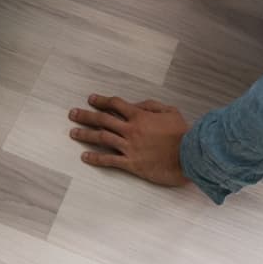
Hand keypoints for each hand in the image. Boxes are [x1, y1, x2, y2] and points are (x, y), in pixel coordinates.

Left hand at [68, 94, 190, 186]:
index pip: (115, 104)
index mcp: (139, 116)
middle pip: (103, 120)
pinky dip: (95, 158)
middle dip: (86, 116)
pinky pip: (109, 160)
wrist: (189, 156)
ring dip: (86, 134)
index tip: (91, 99)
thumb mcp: (170, 111)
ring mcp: (129, 147)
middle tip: (73, 114)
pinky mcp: (132, 164)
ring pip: (102, 138)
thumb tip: (135, 105)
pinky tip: (84, 156)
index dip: (102, 100)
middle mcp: (131, 130)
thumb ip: (151, 105)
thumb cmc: (182, 133)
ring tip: (73, 132)